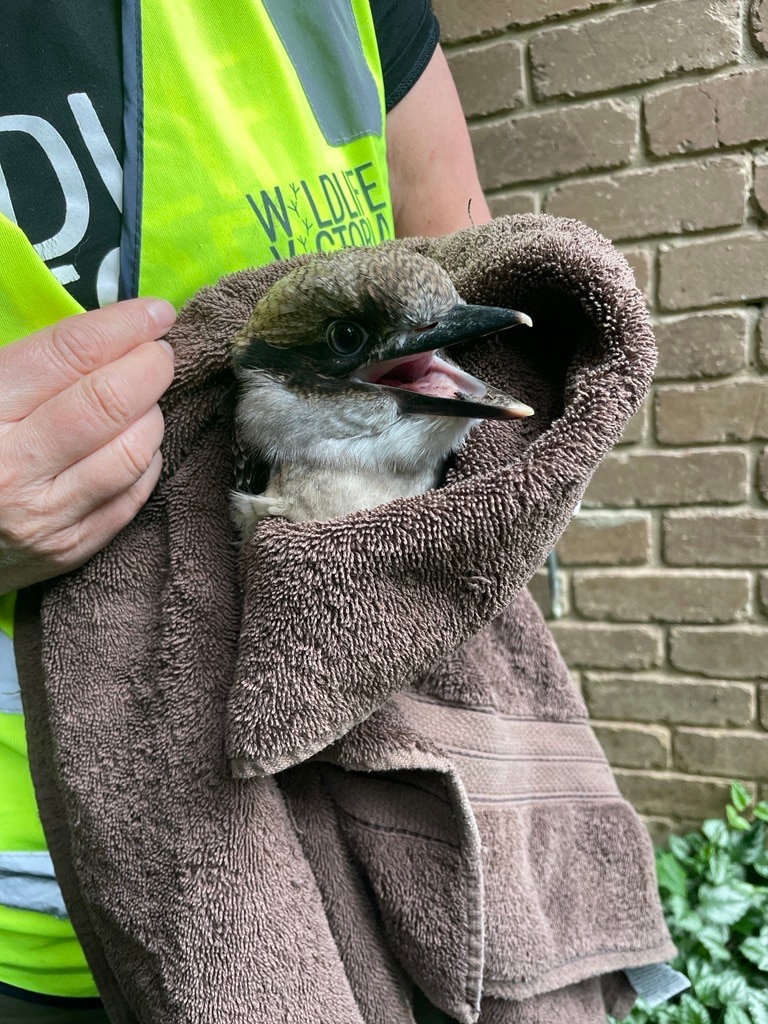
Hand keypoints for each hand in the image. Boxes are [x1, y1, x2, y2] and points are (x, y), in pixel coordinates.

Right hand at [0, 299, 175, 593]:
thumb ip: (26, 362)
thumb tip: (104, 328)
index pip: (69, 353)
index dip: (123, 325)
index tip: (155, 312)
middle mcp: (14, 466)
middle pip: (110, 401)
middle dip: (150, 366)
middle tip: (159, 352)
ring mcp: (47, 515)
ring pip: (133, 452)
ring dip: (152, 414)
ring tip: (143, 399)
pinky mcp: (73, 548)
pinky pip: (134, 495)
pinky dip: (147, 459)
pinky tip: (136, 442)